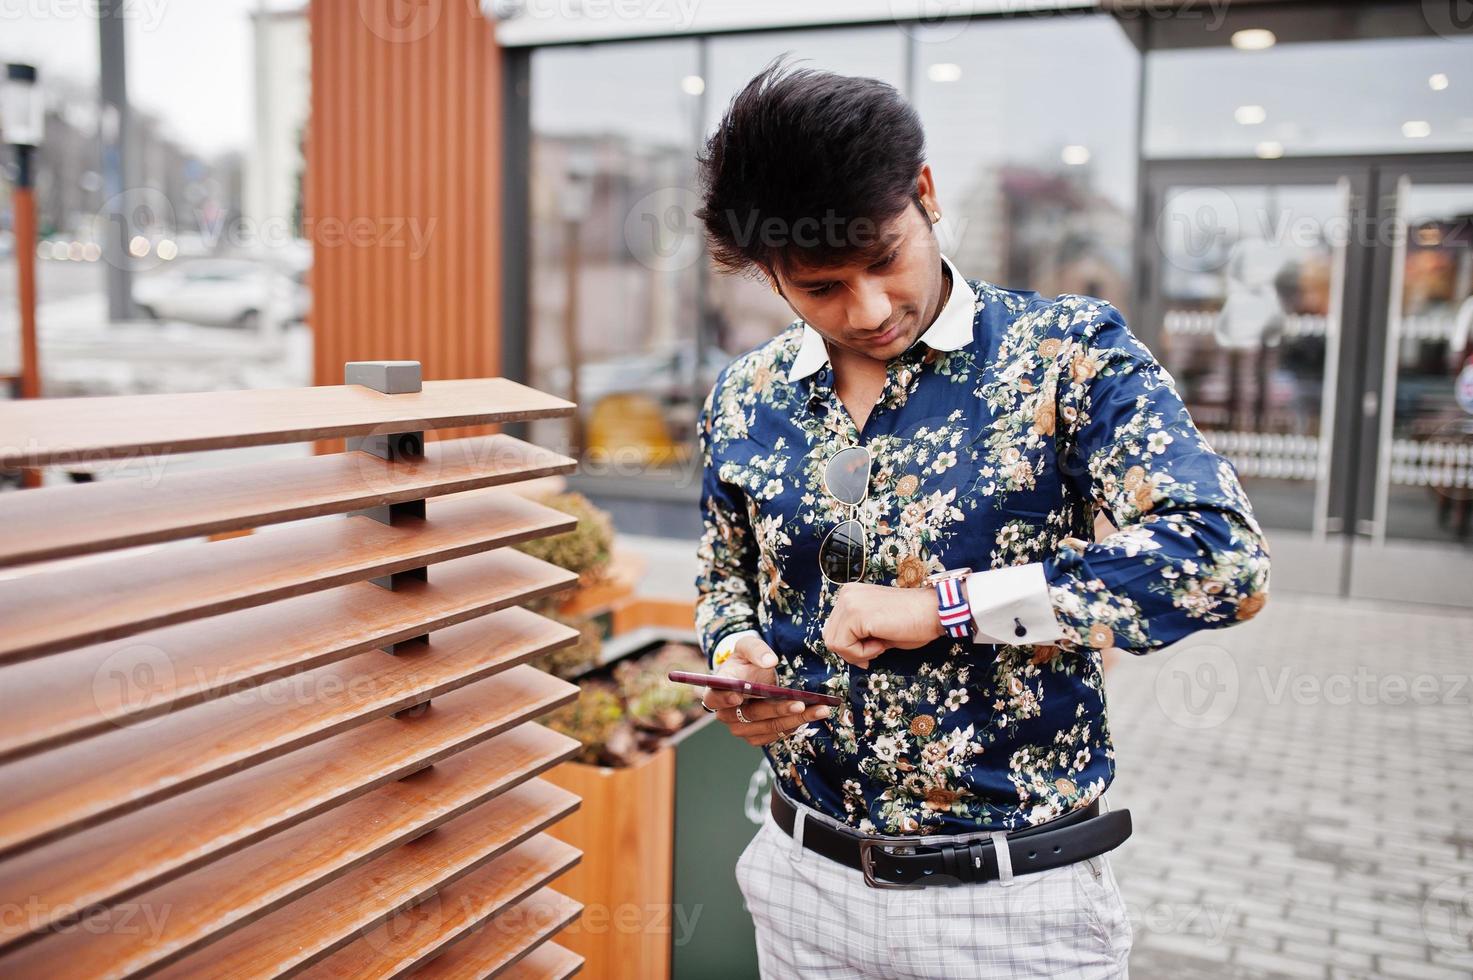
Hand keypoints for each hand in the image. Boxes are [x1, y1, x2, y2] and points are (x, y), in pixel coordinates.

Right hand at [702, 634, 832, 745]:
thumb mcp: (747, 646)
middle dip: (777, 710)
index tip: (738, 695)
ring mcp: (740, 727)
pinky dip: (793, 726)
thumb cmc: (745, 662)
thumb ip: (756, 650)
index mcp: (717, 690)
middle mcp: (726, 713)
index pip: (714, 698)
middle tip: (800, 704)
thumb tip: (770, 661)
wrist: (750, 679)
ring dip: (793, 720)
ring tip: (818, 711)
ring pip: (767, 727)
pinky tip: (810, 716)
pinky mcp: (755, 736)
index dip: (724, 699)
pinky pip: (774, 735)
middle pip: (750, 716)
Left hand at [822, 582, 942, 669]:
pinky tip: (881, 643)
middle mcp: (846, 594)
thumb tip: (845, 652)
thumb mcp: (876, 627)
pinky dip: (862, 653)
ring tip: (880, 644)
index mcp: (850, 594)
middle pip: (830, 637)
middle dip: (852, 652)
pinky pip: (844, 646)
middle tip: (876, 650)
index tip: (871, 650)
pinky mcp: (856, 614)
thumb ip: (857, 633)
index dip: (850, 647)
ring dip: (858, 653)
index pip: (833, 629)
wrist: (934, 612)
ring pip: (834, 643)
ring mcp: (849, 602)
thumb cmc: (912, 621)